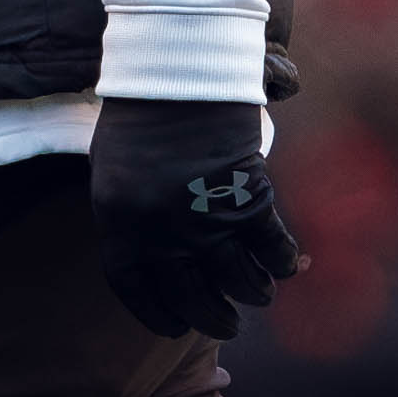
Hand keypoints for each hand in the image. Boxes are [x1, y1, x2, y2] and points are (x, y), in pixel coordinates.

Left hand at [91, 96, 302, 342]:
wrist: (179, 69)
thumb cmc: (140, 115)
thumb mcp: (112, 172)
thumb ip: (129, 219)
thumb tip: (155, 259)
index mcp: (119, 225)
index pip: (136, 289)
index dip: (156, 314)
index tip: (174, 327)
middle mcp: (163, 232)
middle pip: (191, 297)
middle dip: (213, 318)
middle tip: (227, 324)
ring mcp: (208, 219)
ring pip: (238, 280)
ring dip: (252, 294)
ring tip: (258, 295)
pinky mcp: (248, 199)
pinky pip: (271, 248)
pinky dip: (283, 263)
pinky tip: (285, 266)